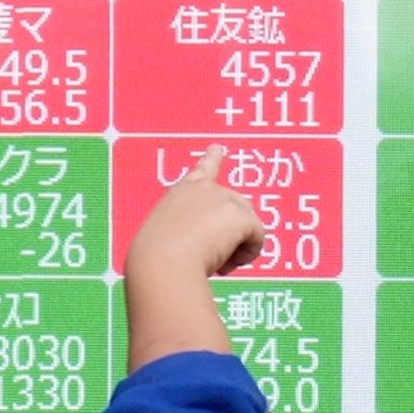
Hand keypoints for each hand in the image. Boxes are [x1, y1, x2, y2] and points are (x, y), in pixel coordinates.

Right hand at [129, 149, 266, 281]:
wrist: (163, 261)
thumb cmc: (156, 257)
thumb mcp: (165, 235)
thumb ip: (186, 231)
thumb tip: (208, 246)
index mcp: (182, 192)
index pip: (201, 170)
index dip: (212, 158)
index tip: (217, 148)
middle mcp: (204, 189)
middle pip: (236, 207)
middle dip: (232, 232)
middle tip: (215, 259)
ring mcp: (224, 199)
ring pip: (247, 224)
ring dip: (238, 245)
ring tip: (219, 263)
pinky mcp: (240, 215)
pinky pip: (257, 237)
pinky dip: (248, 254)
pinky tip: (230, 263)